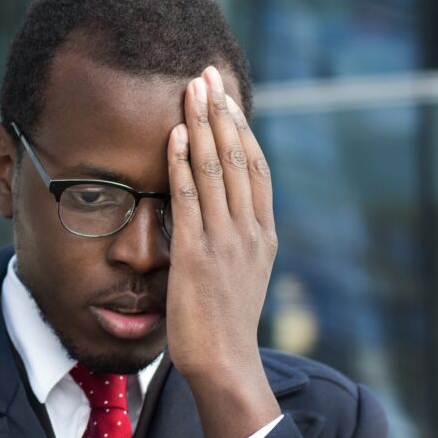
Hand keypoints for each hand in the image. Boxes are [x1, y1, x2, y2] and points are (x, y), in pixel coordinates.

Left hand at [165, 66, 280, 437]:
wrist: (225, 362)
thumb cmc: (225, 321)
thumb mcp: (241, 271)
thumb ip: (234, 236)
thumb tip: (216, 208)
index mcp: (262, 233)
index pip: (255, 167)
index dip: (241, 127)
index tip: (227, 96)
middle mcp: (249, 230)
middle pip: (238, 157)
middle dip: (222, 112)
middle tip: (208, 74)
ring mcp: (225, 241)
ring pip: (216, 170)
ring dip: (203, 125)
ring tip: (193, 89)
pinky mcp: (198, 255)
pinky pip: (190, 200)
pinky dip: (182, 164)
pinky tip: (174, 136)